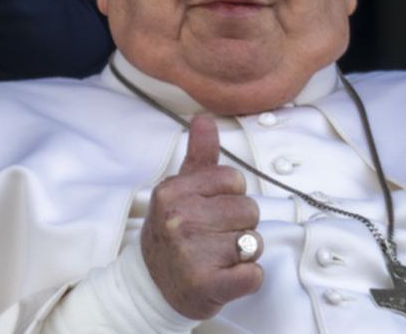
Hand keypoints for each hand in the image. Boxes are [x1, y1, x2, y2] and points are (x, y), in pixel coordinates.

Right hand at [140, 115, 262, 319]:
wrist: (150, 287)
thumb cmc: (171, 234)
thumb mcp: (179, 190)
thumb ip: (198, 154)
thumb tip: (204, 118)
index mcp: (173, 191)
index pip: (235, 179)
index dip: (230, 196)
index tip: (211, 210)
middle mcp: (180, 220)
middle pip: (249, 210)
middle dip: (239, 225)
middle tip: (213, 237)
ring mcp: (192, 254)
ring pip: (255, 242)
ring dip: (244, 253)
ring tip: (218, 257)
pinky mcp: (208, 286)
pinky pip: (254, 274)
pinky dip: (248, 278)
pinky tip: (227, 276)